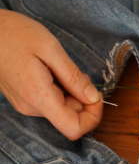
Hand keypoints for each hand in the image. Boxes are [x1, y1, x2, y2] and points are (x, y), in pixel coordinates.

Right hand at [0, 10, 102, 139]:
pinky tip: (55, 70)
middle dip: (84, 98)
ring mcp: (28, 104)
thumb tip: (93, 98)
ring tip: (63, 68)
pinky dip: (63, 89)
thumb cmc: (16, 34)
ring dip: (73, 91)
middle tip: (78, 73)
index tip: (97, 95)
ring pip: (64, 107)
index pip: (74, 129)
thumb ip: (73, 78)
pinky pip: (53, 100)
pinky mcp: (27, 98)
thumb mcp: (51, 50)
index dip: (92, 116)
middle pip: (71, 117)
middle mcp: (33, 108)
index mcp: (39, 98)